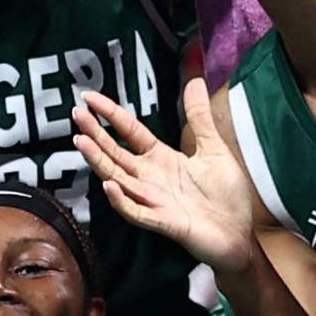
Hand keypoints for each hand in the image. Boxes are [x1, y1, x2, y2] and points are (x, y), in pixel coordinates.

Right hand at [74, 79, 256, 272]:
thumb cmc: (225, 195)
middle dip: (96, 135)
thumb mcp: (213, 148)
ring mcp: (154, 201)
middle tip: (76, 114)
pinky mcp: (163, 222)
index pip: (129, 132)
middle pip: (115, 154)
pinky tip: (110, 185)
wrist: (239, 235)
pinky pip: (136, 212)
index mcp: (160, 159)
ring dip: (99, 162)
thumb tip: (194, 80)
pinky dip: (122, 200)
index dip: (110, 114)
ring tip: (81, 142)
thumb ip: (200, 117)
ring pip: (118, 179)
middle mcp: (150, 178)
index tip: (89, 97)